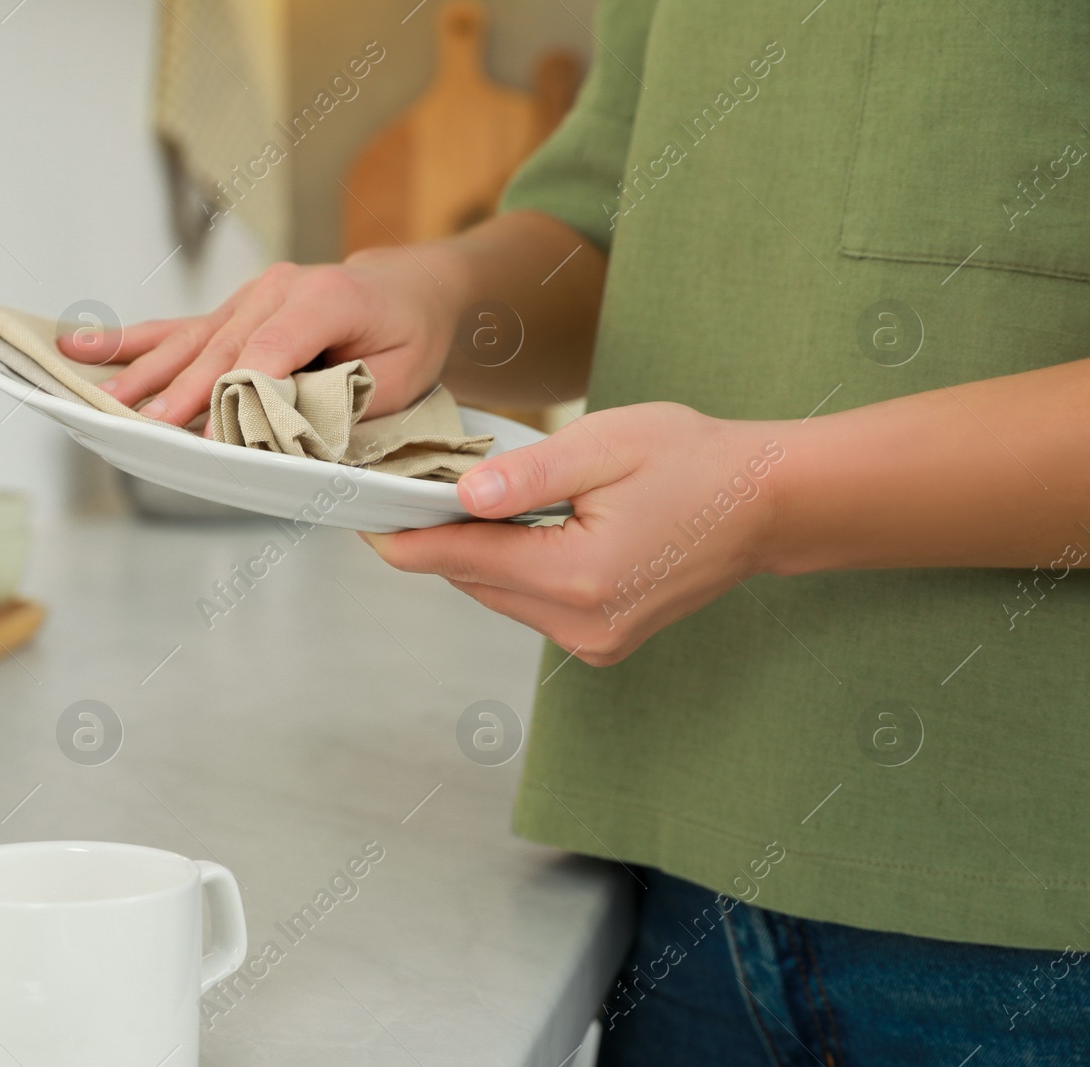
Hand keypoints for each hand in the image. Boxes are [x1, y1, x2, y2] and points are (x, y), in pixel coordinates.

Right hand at [55, 247, 461, 428]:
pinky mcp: (233, 311)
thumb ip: (342, 399)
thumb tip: (285, 429)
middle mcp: (279, 288)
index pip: (272, 347)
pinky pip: (177, 329)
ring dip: (146, 374)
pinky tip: (81, 346)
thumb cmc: (407, 333)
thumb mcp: (398, 375)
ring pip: (190, 339)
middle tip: (150, 428)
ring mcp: (250, 296)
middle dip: (183, 390)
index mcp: (326, 296)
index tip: (212, 431)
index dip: (239, 390)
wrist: (408, 287)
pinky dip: (131, 342)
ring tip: (105, 400)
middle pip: (222, 346)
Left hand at [361, 403, 787, 664]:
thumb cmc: (696, 461)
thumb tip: (462, 496)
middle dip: (441, 541)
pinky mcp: (602, 642)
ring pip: (500, 595)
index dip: (407, 540)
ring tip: (464, 505)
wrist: (768, 503)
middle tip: (406, 497)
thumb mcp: (607, 445)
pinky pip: (531, 604)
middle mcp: (584, 624)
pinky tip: (519, 531)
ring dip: (479, 555)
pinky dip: (513, 570)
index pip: (466, 560)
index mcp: (582, 576)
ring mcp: (595, 642)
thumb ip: (529, 474)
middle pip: (477, 581)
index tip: (362, 523)